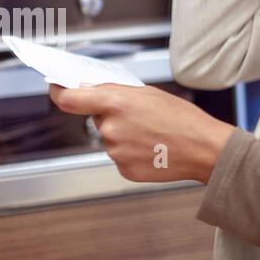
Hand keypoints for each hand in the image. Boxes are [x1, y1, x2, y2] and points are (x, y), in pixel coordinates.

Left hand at [48, 82, 234, 183]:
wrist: (204, 149)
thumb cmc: (182, 118)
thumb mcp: (148, 93)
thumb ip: (115, 92)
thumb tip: (90, 92)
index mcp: (114, 103)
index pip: (69, 99)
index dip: (58, 93)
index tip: (55, 89)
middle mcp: (110, 129)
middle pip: (96, 120)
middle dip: (110, 116)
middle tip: (137, 117)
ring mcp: (116, 152)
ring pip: (109, 140)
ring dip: (123, 136)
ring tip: (151, 134)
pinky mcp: (124, 170)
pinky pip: (119, 157)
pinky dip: (131, 153)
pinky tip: (151, 148)